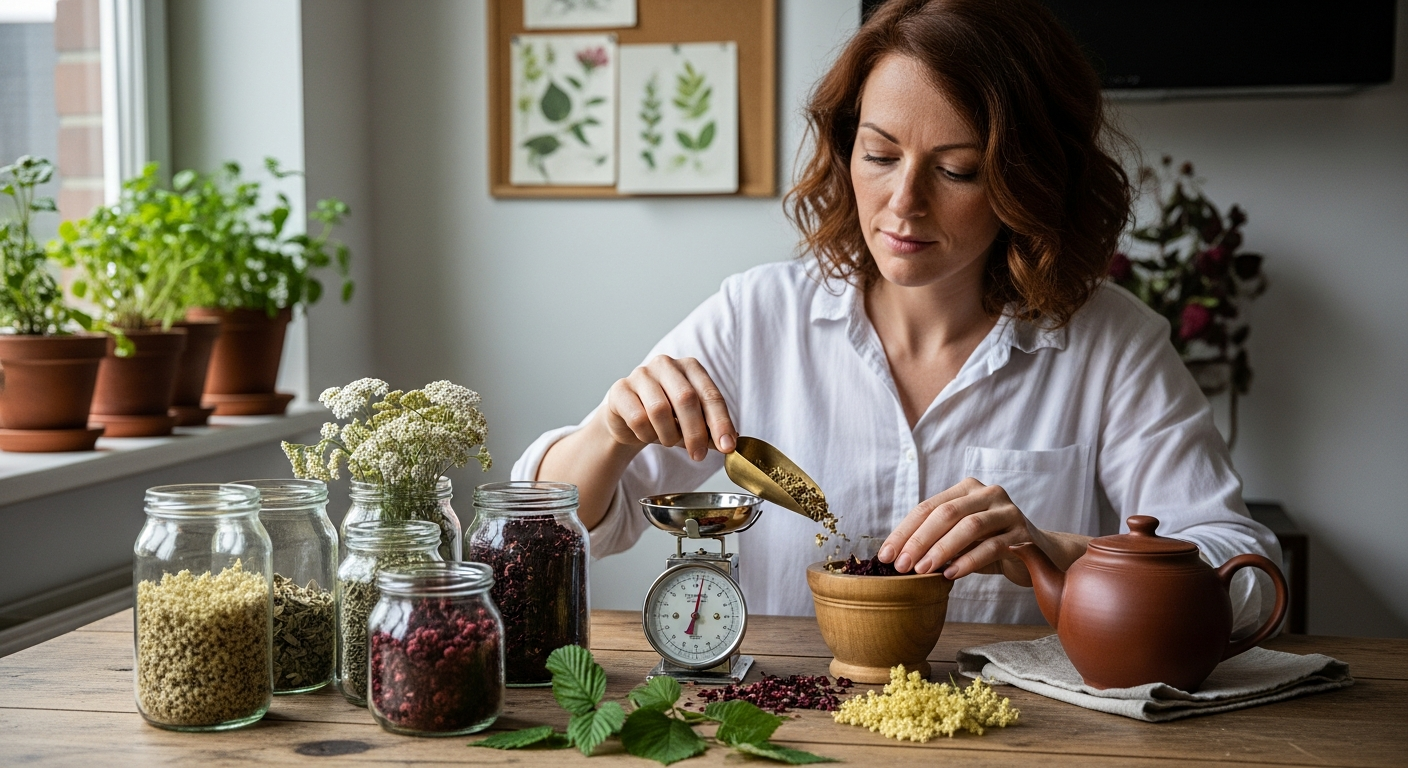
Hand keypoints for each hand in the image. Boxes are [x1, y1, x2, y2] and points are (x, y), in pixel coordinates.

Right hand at [600, 355, 736, 460]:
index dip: (720, 422)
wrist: (628, 419)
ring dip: (668, 435)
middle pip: (686, 398)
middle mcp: (666, 364)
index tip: (727, 446)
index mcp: (690, 367)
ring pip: (659, 409)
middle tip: (698, 455)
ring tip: (668, 441)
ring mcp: (641, 374)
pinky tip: (647, 434)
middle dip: (695, 432)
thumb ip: (710, 430)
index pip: (710, 394)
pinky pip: (637, 418)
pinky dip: (647, 434)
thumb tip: (729, 444)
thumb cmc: (666, 418)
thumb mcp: (691, 423)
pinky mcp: (620, 389)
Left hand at [876, 477, 1089, 586]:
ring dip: (941, 549)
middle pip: (946, 513)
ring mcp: (1007, 511)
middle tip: (901, 566)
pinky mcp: (1023, 533)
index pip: (927, 507)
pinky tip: (951, 574)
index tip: (885, 555)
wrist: (1039, 555)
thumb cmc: (990, 546)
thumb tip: (896, 557)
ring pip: (969, 526)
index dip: (903, 531)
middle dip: (919, 540)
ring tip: (923, 570)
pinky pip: (992, 546)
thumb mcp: (960, 540)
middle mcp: (988, 493)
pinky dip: (968, 560)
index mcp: (966, 489)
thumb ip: (935, 540)